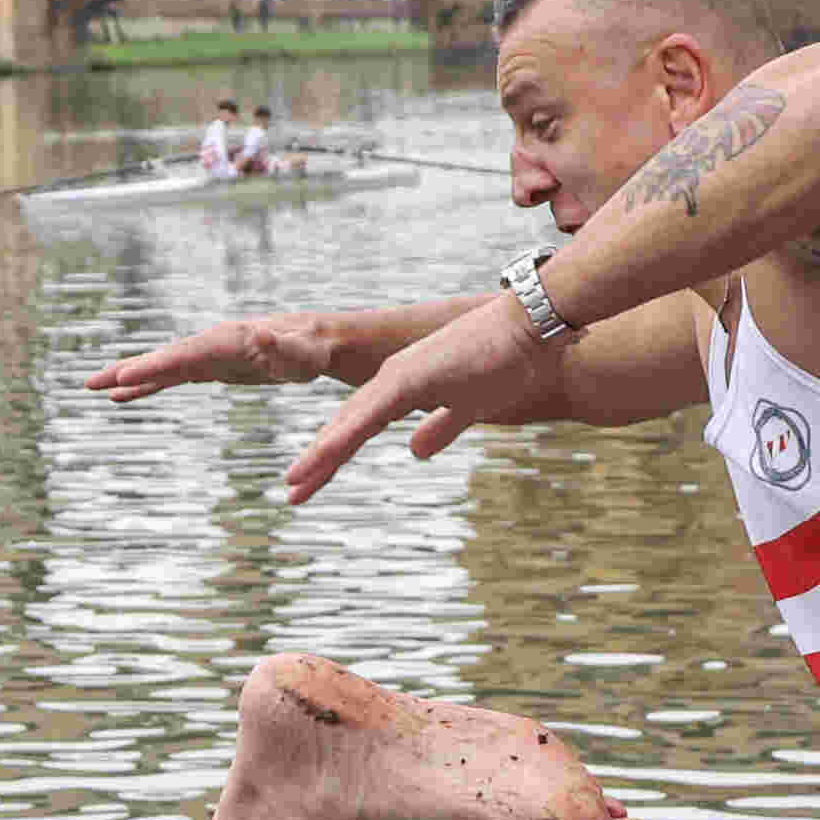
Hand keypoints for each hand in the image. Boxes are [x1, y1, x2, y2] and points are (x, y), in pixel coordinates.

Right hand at [89, 305, 352, 402]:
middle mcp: (211, 343)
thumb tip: (263, 332)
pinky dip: (149, 387)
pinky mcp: (211, 368)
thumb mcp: (303, 352)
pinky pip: (173, 379)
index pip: (184, 355)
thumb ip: (284, 347)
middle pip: (162, 358)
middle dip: (127, 371)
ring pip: (162, 368)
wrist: (317, 342)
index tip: (124, 378)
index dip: (154, 366)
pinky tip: (125, 399)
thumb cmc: (313, 349)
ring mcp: (208, 355)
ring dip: (129, 379)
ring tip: (94, 389)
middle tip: (90, 383)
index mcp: (228, 340)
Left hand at [283, 291, 551, 495]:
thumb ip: (441, 428)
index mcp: (402, 388)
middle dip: (317, 462)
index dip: (333, 455)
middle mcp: (392, 381)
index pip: (358, 428)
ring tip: (294, 482)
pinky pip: (372, 414)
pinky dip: (345, 435)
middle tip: (291, 491)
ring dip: (322, 453)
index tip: (310, 482)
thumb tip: (416, 452)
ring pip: (350, 423)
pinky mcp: (411, 378)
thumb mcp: (467, 407)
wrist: (528, 328)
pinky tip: (325, 454)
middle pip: (346, 427)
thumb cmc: (505, 362)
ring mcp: (398, 378)